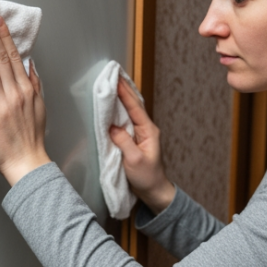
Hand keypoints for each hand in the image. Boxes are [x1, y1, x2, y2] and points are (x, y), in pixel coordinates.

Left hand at [0, 15, 51, 185]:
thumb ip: (34, 83)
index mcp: (26, 90)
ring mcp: (0, 104)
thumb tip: (29, 63)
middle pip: (0, 59)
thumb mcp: (40, 106)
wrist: (27, 162)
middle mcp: (14, 93)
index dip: (4, 38)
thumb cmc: (32, 138)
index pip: (14, 57)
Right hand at [108, 77, 174, 213]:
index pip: (135, 108)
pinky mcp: (135, 140)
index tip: (116, 79)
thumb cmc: (147, 177)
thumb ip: (123, 142)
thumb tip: (111, 126)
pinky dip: (120, 110)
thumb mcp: (134, 160)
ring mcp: (141, 134)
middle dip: (124, 89)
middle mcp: (146, 129)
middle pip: (134, 105)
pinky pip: (127, 121)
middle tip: (114, 74)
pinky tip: (114, 106)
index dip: (125, 93)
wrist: (154, 191)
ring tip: (113, 84)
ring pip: (130, 112)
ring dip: (122, 98)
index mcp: (148, 131)